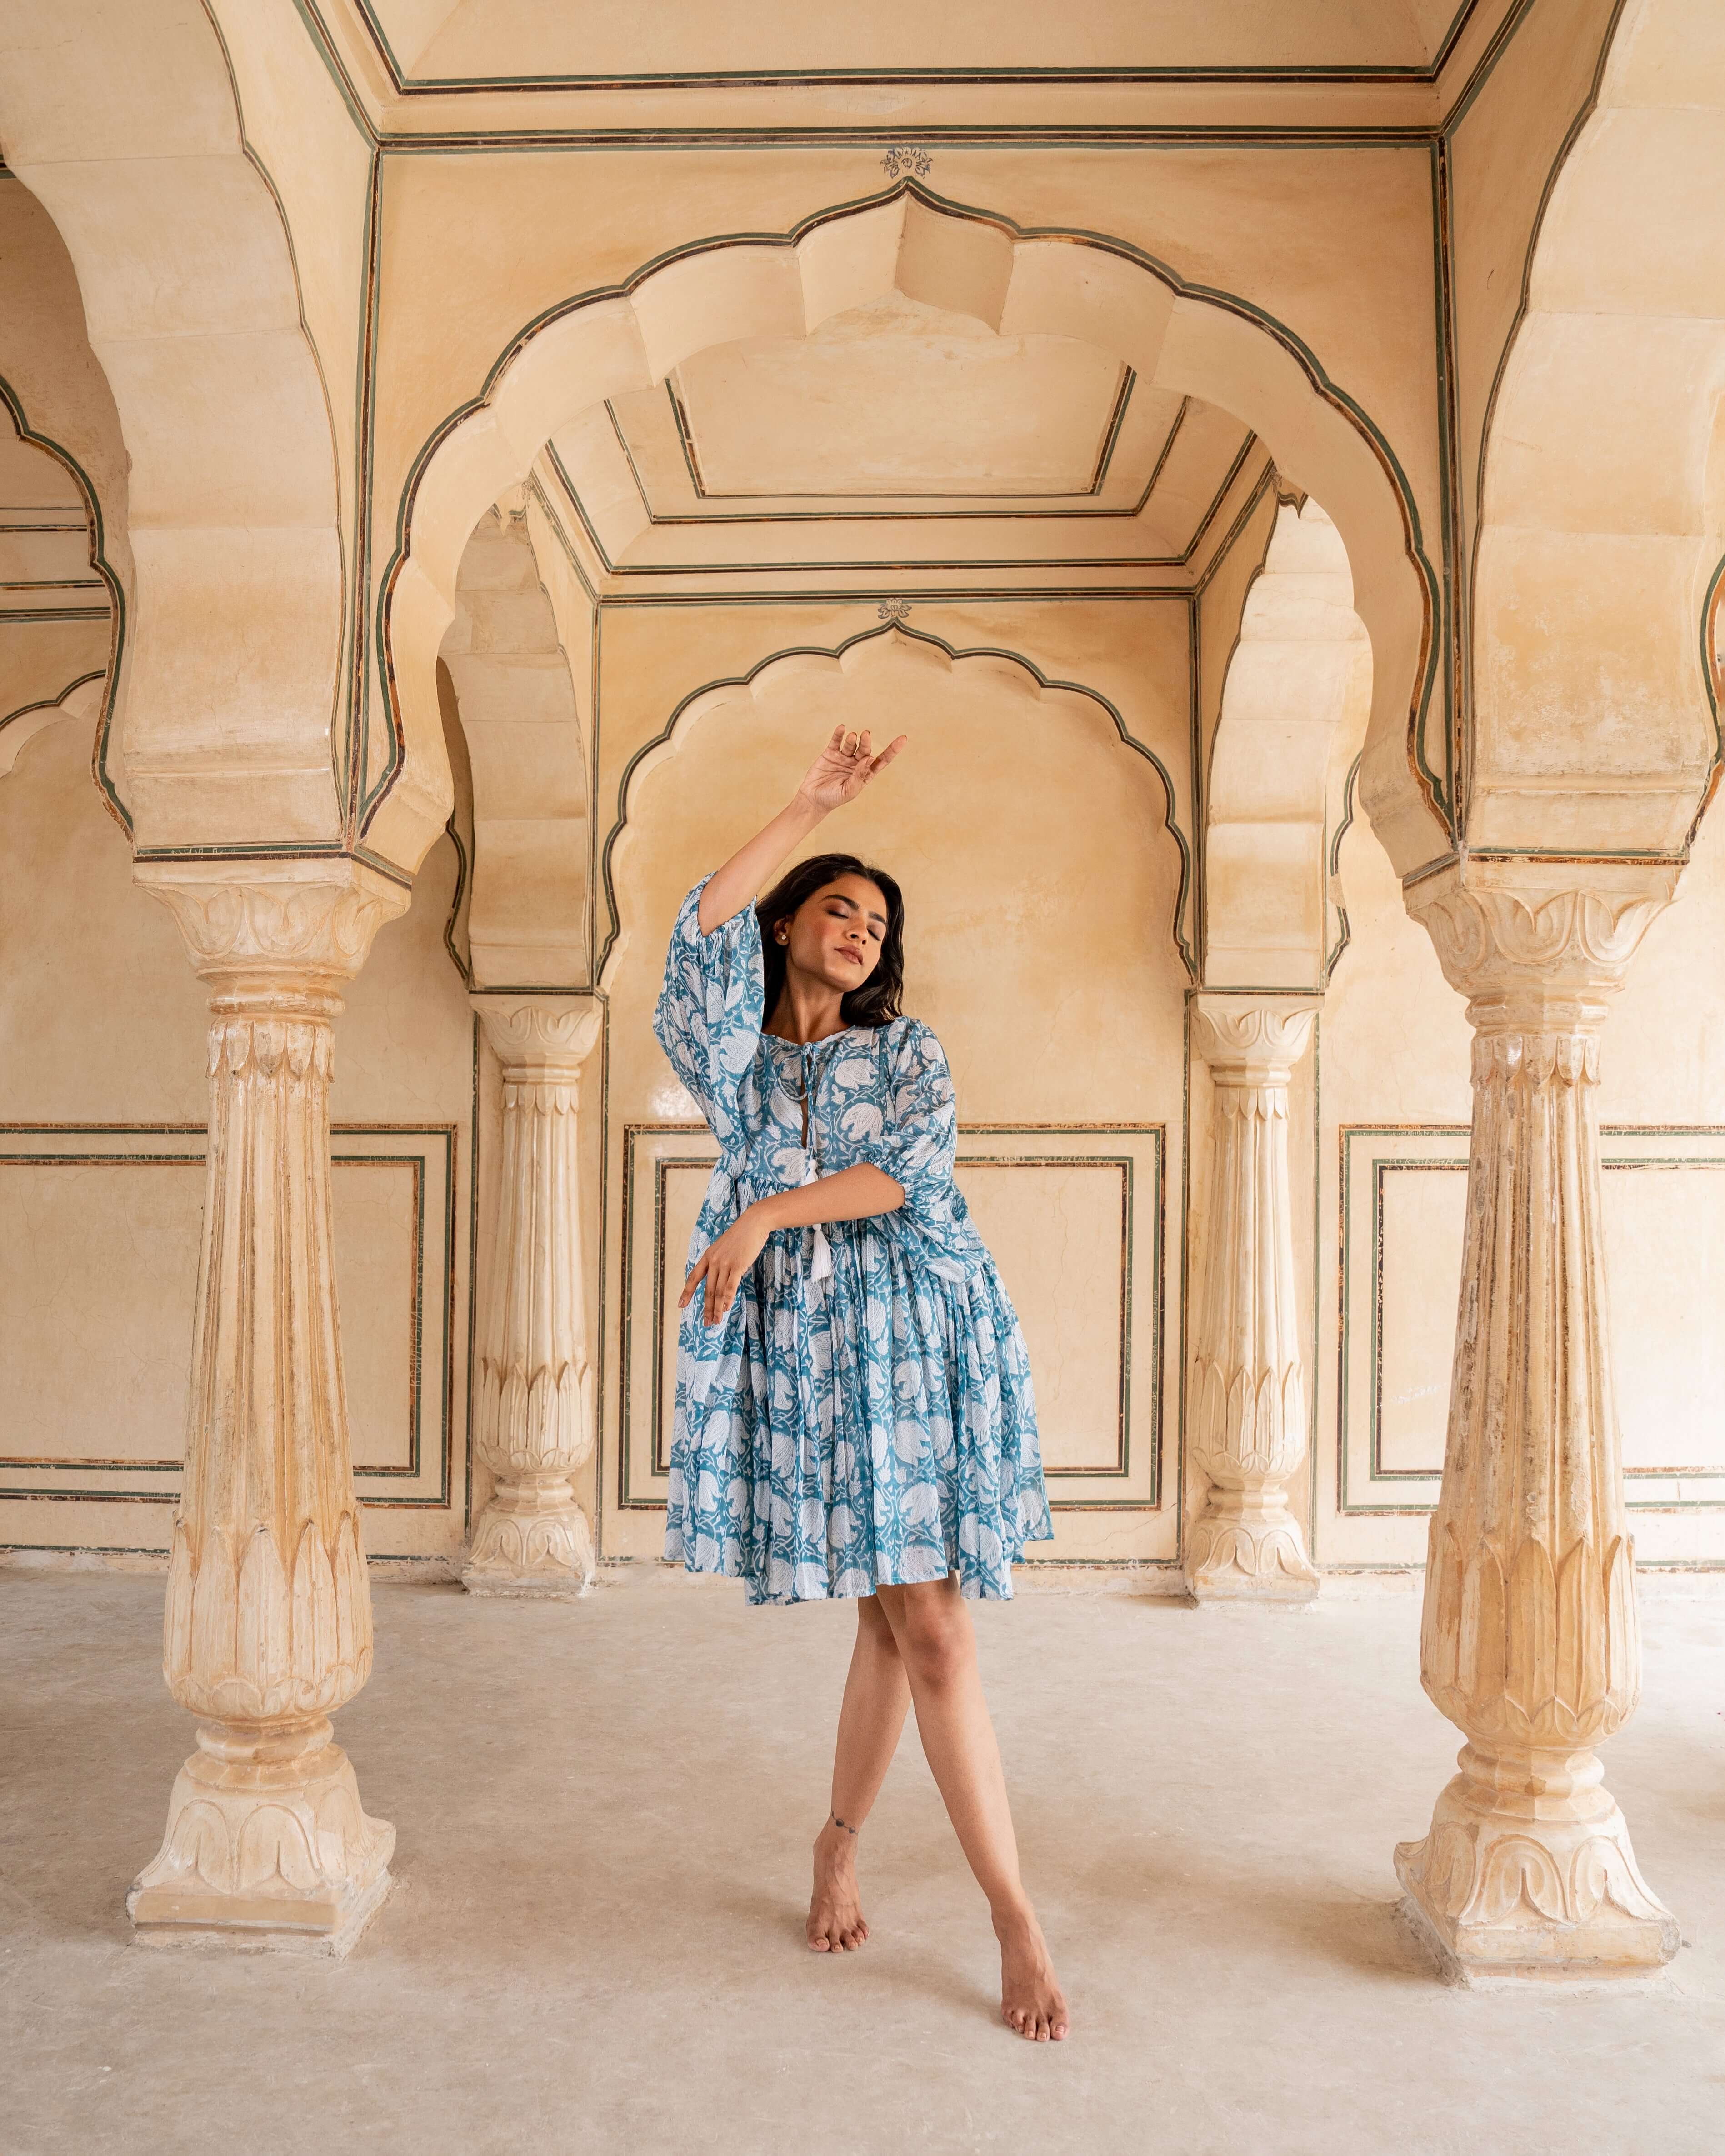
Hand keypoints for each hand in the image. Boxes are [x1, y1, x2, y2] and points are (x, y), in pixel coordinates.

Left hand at [680, 1207, 772, 1326]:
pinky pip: (730, 1286)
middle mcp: (713, 1261)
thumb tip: (719, 1278)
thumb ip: (719, 1262)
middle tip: (706, 1323)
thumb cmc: (741, 1236)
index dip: (687, 1292)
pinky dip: (727, 1299)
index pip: (694, 1277)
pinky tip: (725, 1309)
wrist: (753, 1223)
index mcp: (707, 1256)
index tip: (681, 1305)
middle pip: (707, 1290)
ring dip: (716, 1308)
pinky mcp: (737, 1265)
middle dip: (706, 1308)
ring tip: (716, 1321)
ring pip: (718, 1291)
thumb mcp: (723, 1247)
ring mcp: (724, 1263)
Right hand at [793, 725, 906, 815]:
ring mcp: (843, 758)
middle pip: (865, 750)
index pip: (882, 760)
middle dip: (866, 742)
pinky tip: (841, 728)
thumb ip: (860, 775)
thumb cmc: (833, 798)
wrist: (812, 799)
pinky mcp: (830, 754)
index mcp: (865, 774)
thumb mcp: (850, 790)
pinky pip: (836, 741)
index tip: (903, 738)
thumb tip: (871, 758)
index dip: (893, 750)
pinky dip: (839, 734)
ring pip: (851, 744)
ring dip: (853, 739)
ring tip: (853, 736)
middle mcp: (856, 764)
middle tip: (866, 735)